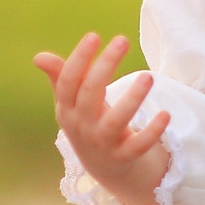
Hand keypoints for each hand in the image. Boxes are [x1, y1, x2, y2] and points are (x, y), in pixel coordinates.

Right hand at [36, 33, 171, 204]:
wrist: (103, 168)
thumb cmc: (88, 123)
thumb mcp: (72, 104)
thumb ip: (60, 78)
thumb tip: (39, 57)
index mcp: (67, 110)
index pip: (68, 83)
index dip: (78, 59)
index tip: (94, 36)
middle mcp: (82, 126)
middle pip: (90, 94)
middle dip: (105, 66)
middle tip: (122, 40)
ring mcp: (103, 143)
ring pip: (115, 121)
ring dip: (133, 99)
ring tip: (148, 77)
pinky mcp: (124, 157)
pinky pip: (138, 145)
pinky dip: (152, 131)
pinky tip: (165, 113)